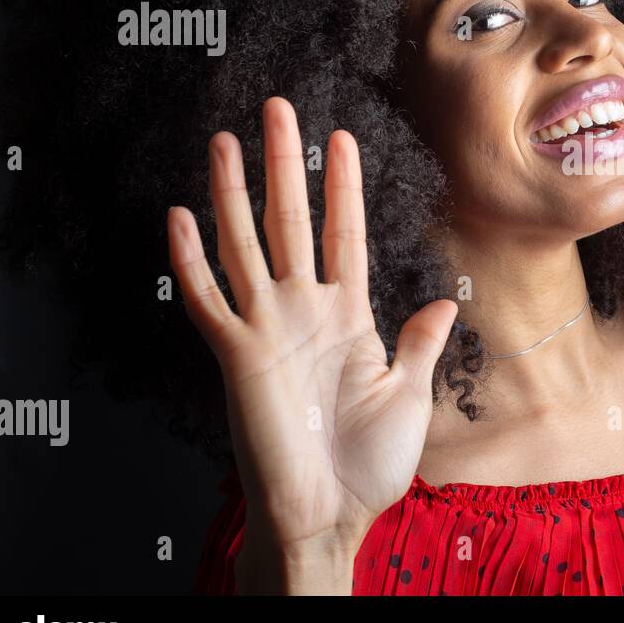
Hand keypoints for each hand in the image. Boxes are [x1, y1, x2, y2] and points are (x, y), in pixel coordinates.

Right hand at [167, 97, 457, 561]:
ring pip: (246, 245)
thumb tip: (445, 303)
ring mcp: (268, 329)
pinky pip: (207, 301)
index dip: (343, 187)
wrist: (331, 515)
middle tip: (278, 108)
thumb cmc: (370, 465)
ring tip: (226, 140)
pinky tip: (178, 216)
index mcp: (348, 317)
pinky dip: (190, 260)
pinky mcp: (236, 357)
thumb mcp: (409, 394)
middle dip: (286, 164)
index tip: (343, 138)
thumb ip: (420, 344)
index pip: (344, 234)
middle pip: (292, 221)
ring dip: (233, 193)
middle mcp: (304, 312)